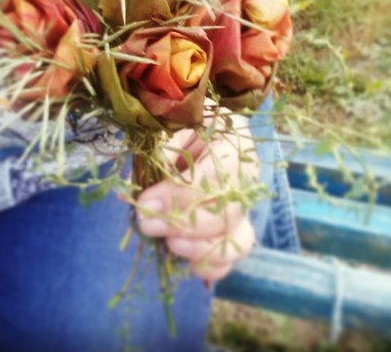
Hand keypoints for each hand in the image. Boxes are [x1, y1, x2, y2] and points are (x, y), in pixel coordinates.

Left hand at [135, 112, 258, 281]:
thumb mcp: (166, 129)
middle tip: (147, 223)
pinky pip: (232, 254)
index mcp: (233, 137)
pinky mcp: (233, 227)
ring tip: (169, 244)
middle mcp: (246, 172)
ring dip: (200, 248)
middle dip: (185, 224)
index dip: (183, 194)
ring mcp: (242, 203)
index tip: (146, 203)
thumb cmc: (174, 125)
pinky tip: (185, 260)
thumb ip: (159, 158)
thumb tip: (144, 201)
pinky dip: (211, 264)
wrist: (181, 130)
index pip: (219, 174)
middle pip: (230, 210)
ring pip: (238, 237)